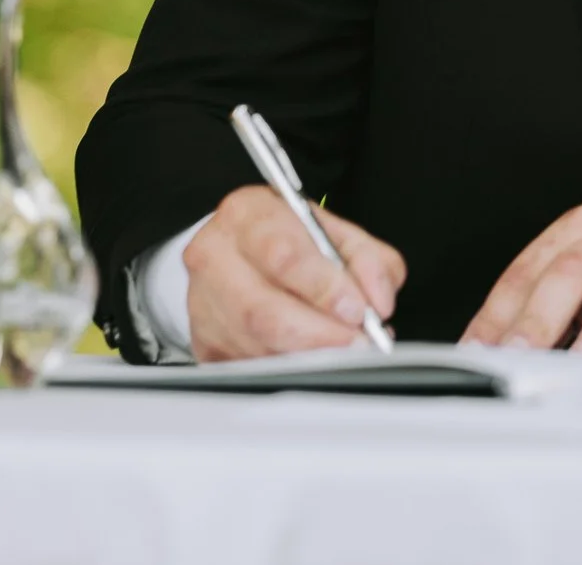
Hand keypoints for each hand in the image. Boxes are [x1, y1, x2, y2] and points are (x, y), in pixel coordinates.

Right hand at [184, 185, 406, 362]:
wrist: (241, 249)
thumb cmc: (288, 238)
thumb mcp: (335, 232)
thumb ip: (367, 259)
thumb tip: (377, 301)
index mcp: (247, 214)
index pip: (284, 256)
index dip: (325, 288)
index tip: (357, 309)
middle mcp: (215, 256)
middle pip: (264, 311)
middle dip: (320, 335)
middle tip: (357, 342)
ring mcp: (203, 303)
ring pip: (259, 346)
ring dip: (310, 356)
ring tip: (342, 350)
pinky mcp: (205, 341)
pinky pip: (251, 367)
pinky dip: (290, 368)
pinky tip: (311, 356)